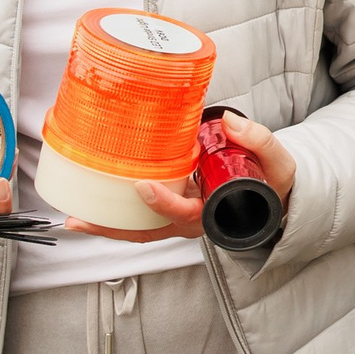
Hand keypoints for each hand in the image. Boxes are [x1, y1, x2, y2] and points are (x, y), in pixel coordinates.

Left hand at [69, 112, 296, 243]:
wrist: (275, 195)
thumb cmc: (274, 183)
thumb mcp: (278, 162)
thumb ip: (259, 140)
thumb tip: (228, 121)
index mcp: (215, 213)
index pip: (184, 213)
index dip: (162, 203)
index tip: (142, 186)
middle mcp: (192, 220)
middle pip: (148, 231)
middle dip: (113, 228)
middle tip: (82, 219)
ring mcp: (179, 217)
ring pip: (140, 229)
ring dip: (107, 225)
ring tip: (76, 217)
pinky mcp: (172, 206)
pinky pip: (142, 216)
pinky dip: (117, 214)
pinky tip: (93, 201)